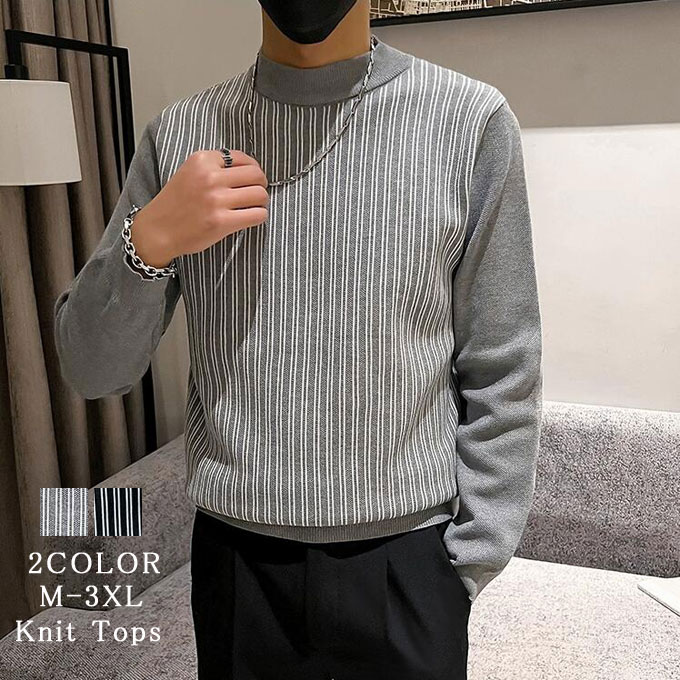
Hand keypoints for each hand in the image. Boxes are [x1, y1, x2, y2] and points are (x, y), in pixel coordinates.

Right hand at [129, 149, 268, 267]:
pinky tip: (250, 218)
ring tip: (253, 207)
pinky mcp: (221, 222)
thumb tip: (250, 170)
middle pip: (256, 175)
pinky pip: (257, 215)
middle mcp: (210, 177)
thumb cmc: (176, 203)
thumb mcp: (190, 173)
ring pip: (260, 195)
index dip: (252, 169)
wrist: (158, 229)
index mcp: (202, 160)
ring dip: (261, 202)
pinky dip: (259, 216)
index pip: (242, 158)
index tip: (250, 179)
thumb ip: (215, 167)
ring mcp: (216, 200)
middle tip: (256, 194)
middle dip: (261, 185)